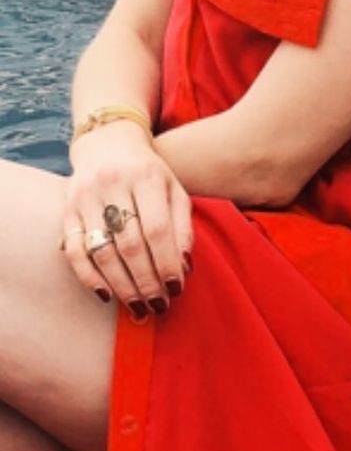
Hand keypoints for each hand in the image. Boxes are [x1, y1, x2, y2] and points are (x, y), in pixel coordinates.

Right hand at [59, 121, 193, 316]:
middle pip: (130, 244)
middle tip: (158, 305)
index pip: (157, 229)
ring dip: (121, 285)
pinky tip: (106, 294)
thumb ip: (183, 226)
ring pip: (102, 250)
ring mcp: (85, 197)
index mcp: (145, 177)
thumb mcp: (174, 190)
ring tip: (137, 306)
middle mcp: (112, 184)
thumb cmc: (149, 174)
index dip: (166, 263)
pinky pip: (74, 250)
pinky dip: (88, 276)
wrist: (108, 144)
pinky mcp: (67, 209)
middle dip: (146, 281)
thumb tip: (183, 267)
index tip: (175, 289)